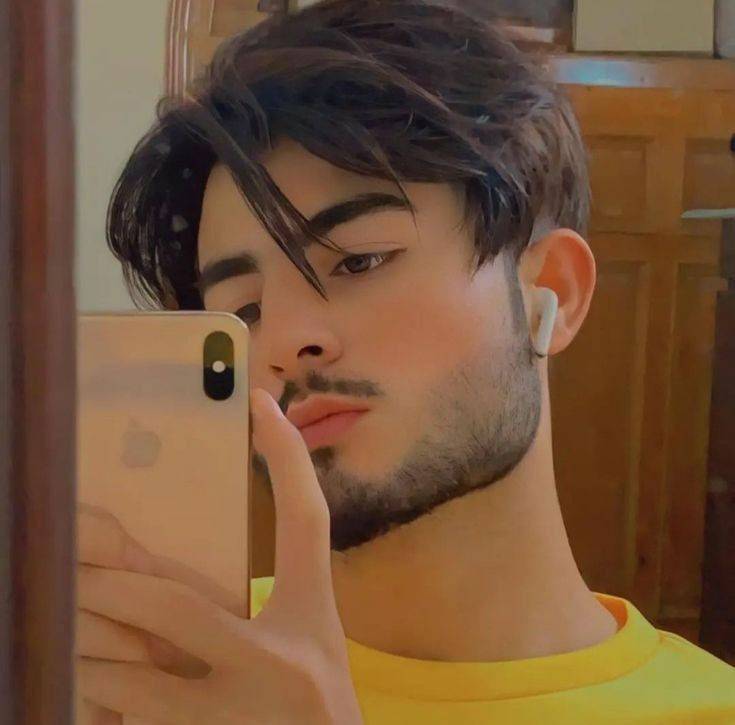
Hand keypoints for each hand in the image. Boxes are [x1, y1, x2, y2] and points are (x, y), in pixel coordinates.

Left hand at [76, 388, 362, 724]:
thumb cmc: (312, 708)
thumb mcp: (304, 649)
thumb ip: (259, 608)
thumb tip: (180, 572)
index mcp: (312, 623)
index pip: (306, 524)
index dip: (287, 461)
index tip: (260, 405)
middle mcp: (280, 668)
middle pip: (170, 607)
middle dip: (103, 588)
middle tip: (58, 563)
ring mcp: (239, 722)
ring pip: (128, 683)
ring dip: (82, 658)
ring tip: (52, 631)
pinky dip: (94, 707)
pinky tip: (72, 690)